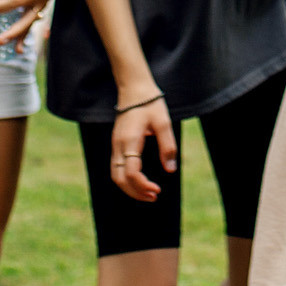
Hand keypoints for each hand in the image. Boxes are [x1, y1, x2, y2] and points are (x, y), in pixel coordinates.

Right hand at [109, 84, 177, 203]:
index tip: (157, 190)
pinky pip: (116, 168)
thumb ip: (167, 146)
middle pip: (119, 179)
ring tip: (148, 193)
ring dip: (130, 188)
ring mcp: (115, 145)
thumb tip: (170, 169)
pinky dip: (126, 180)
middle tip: (154, 196)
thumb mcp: (164, 122)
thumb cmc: (150, 103)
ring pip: (115, 175)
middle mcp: (118, 145)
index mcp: (130, 141)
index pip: (130, 173)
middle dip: (135, 192)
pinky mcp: (116, 144)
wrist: (134, 89)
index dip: (142, 185)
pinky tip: (140, 182)